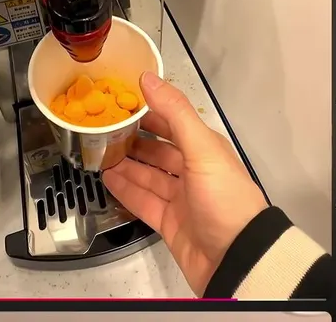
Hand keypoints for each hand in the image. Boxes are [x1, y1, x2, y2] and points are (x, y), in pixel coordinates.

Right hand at [103, 72, 268, 296]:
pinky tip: (107, 179)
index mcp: (205, 150)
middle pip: (158, 150)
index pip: (173, 123)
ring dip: (125, 163)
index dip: (149, 111)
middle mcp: (193, 171)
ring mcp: (181, 199)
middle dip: (133, 139)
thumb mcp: (202, 149)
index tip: (122, 101)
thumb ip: (175, 113)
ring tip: (98, 151)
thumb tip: (148, 78)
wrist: (237, 258)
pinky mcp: (169, 223)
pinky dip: (126, 190)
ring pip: (148, 175)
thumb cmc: (226, 200)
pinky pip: (143, 201)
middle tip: (104, 128)